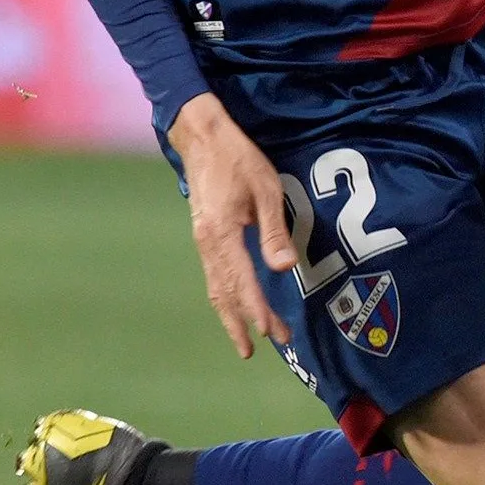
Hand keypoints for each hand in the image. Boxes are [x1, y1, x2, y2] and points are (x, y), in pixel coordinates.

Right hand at [167, 92, 294, 358]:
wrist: (201, 138)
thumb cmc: (238, 159)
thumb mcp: (266, 190)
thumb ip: (273, 232)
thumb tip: (283, 269)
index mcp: (221, 233)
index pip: (243, 282)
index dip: (257, 310)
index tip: (271, 334)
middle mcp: (207, 243)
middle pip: (226, 293)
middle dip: (246, 322)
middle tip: (267, 347)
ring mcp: (202, 241)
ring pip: (216, 288)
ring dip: (233, 315)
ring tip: (247, 341)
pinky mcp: (205, 236)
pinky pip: (214, 275)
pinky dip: (226, 297)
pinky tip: (237, 306)